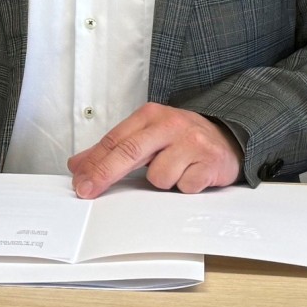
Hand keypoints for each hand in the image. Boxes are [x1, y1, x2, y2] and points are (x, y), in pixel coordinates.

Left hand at [67, 103, 240, 199]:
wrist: (228, 138)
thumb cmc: (181, 139)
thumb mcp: (147, 136)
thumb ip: (113, 150)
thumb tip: (78, 165)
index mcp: (150, 115)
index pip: (115, 140)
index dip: (94, 162)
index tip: (79, 181)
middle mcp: (170, 125)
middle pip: (130, 152)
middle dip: (105, 174)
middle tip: (87, 191)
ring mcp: (192, 142)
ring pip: (158, 177)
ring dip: (162, 182)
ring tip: (175, 171)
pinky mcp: (209, 162)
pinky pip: (184, 187)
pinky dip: (184, 187)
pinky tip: (191, 176)